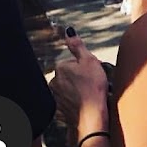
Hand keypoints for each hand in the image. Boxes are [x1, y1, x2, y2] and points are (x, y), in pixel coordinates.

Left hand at [49, 27, 108, 145]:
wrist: (91, 115)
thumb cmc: (93, 87)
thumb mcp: (90, 60)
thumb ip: (77, 46)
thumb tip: (68, 31)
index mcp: (60, 68)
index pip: (73, 62)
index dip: (85, 67)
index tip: (92, 73)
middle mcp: (53, 82)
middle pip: (69, 75)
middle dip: (79, 78)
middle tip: (92, 84)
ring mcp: (55, 97)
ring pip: (68, 88)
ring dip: (77, 90)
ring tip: (89, 95)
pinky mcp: (58, 110)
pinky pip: (67, 102)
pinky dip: (74, 102)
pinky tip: (84, 104)